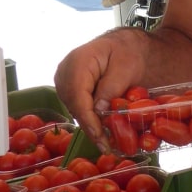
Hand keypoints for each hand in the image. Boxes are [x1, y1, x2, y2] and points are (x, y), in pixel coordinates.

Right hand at [55, 31, 151, 153]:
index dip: (88, 118)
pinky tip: (102, 130)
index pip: (78, 95)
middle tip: (107, 146)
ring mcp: (64, 80)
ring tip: (106, 143)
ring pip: (75, 109)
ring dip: (90, 125)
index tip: (99, 135)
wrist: (124, 44)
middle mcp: (65, 72)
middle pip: (74, 106)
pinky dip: (90, 118)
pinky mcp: (70, 88)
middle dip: (90, 127)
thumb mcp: (126, 67)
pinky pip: (78, 107)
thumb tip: (98, 110)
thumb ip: (112, 87)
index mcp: (78, 62)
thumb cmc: (127, 52)